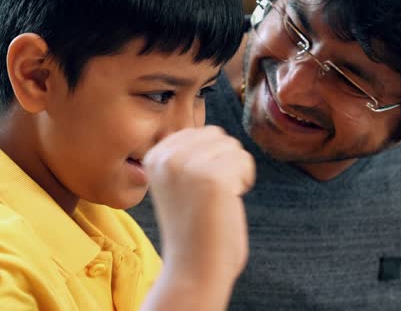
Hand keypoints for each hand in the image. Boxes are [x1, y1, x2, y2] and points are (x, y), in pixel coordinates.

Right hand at [142, 126, 255, 308]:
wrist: (194, 268)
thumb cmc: (194, 228)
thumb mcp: (178, 181)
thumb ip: (186, 155)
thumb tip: (211, 131)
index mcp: (154, 156)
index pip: (199, 132)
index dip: (210, 160)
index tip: (198, 189)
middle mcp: (167, 156)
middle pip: (218, 135)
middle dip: (224, 162)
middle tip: (211, 196)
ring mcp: (188, 165)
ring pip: (234, 147)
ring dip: (235, 173)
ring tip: (218, 200)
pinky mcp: (212, 177)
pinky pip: (245, 161)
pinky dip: (245, 182)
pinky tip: (228, 203)